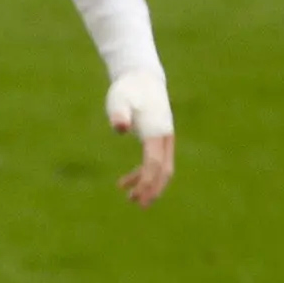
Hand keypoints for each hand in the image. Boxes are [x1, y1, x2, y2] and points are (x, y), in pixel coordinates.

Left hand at [105, 67, 174, 206]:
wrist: (141, 77)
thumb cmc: (128, 89)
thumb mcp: (119, 99)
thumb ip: (118, 113)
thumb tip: (120, 127)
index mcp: (156, 131)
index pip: (154, 162)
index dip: (148, 180)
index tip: (138, 196)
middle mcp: (164, 136)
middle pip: (164, 169)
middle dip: (153, 189)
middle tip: (139, 205)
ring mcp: (164, 137)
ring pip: (162, 168)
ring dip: (148, 184)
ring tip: (130, 198)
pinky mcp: (158, 138)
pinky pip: (155, 161)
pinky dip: (143, 173)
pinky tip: (125, 182)